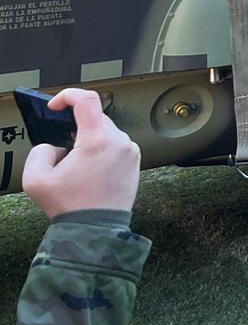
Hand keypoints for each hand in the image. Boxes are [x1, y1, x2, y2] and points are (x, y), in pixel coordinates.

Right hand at [22, 89, 140, 218]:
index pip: (87, 100)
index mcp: (97, 140)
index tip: (55, 106)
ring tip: (76, 166)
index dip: (68, 96)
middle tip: (62, 147)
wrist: (96, 229)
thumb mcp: (36, 179)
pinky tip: (90, 171)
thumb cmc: (70, 206)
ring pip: (105, 133)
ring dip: (89, 141)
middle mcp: (119, 141)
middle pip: (95, 118)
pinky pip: (115, 146)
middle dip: (75, 128)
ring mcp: (130, 151)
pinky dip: (101, 151)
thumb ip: (40, 151)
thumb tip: (55, 145)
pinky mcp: (135, 161)